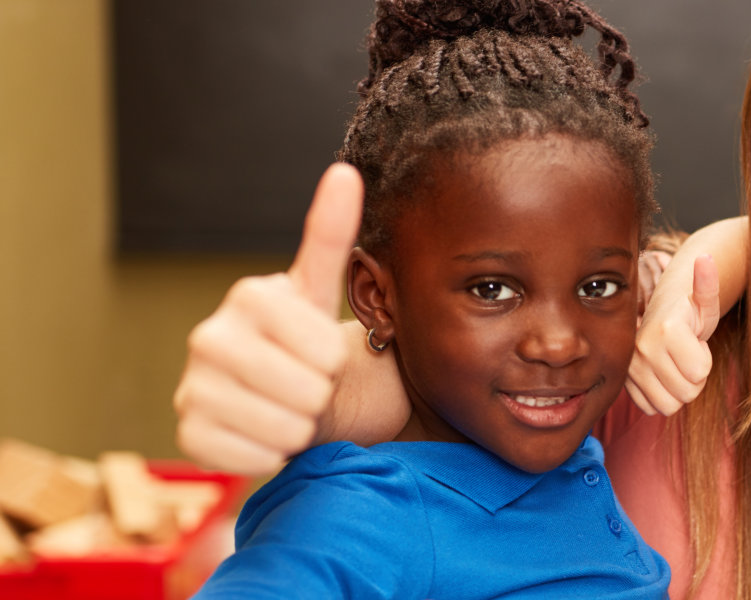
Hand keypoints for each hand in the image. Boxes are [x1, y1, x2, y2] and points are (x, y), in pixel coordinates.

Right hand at [173, 164, 361, 475]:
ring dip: (300, 427)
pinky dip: (271, 454)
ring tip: (289, 408)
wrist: (288, 400)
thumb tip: (345, 171)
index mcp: (249, 295)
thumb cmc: (310, 344)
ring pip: (282, 427)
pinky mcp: (186, 434)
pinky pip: (251, 457)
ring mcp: (191, 386)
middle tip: (308, 386)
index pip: (325, 348)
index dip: (337, 361)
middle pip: (306, 390)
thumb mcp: (325, 290)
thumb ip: (332, 234)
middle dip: (321, 395)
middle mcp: (208, 336)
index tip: (323, 353)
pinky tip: (264, 434)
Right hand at [624, 254, 721, 415]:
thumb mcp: (704, 301)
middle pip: (687, 394)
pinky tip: (661, 375)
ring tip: (675, 364)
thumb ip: (707, 283)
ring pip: (669, 406)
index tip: (696, 342)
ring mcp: (630, 367)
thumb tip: (705, 257)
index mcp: (666, 329)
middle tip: (687, 355)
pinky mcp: (625, 383)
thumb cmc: (689, 312)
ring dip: (678, 389)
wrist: (658, 319)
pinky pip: (652, 408)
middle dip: (695, 378)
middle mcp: (642, 348)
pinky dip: (661, 396)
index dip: (705, 361)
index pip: (700, 373)